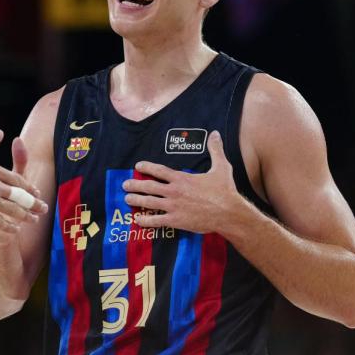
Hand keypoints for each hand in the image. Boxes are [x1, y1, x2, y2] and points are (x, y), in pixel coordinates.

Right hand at [0, 130, 46, 243]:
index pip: (16, 179)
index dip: (27, 186)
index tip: (35, 191)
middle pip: (19, 196)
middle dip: (32, 203)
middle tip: (43, 209)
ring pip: (11, 210)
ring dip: (24, 216)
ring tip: (33, 220)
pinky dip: (7, 226)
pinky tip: (14, 229)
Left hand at [124, 131, 244, 233]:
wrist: (229, 213)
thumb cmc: (225, 191)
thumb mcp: (221, 167)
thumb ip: (215, 150)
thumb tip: (215, 133)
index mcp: (181, 178)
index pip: (159, 170)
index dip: (146, 167)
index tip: (138, 165)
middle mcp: (174, 191)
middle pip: (149, 186)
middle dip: (135, 185)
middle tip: (125, 185)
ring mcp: (173, 206)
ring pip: (149, 202)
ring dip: (136, 200)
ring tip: (126, 199)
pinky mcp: (176, 220)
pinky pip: (156, 220)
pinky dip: (145, 220)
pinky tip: (138, 220)